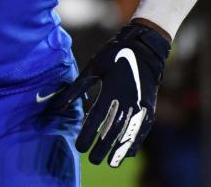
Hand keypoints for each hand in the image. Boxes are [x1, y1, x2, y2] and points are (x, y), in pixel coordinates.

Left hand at [49, 23, 170, 166]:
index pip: (97, 118)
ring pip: (129, 132)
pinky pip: (144, 127)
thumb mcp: (93, 67)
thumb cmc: (113, 54)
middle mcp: (127, 100)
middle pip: (113, 129)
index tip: (79, 147)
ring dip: (120, 149)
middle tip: (92, 160)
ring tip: (111, 163)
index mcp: (111, 89)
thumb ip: (77, 87)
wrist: (144, 46)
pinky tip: (130, 153)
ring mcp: (141, 104)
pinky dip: (137, 141)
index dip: (88, 134)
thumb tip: (60, 103)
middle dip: (102, 146)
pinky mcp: (150, 106)